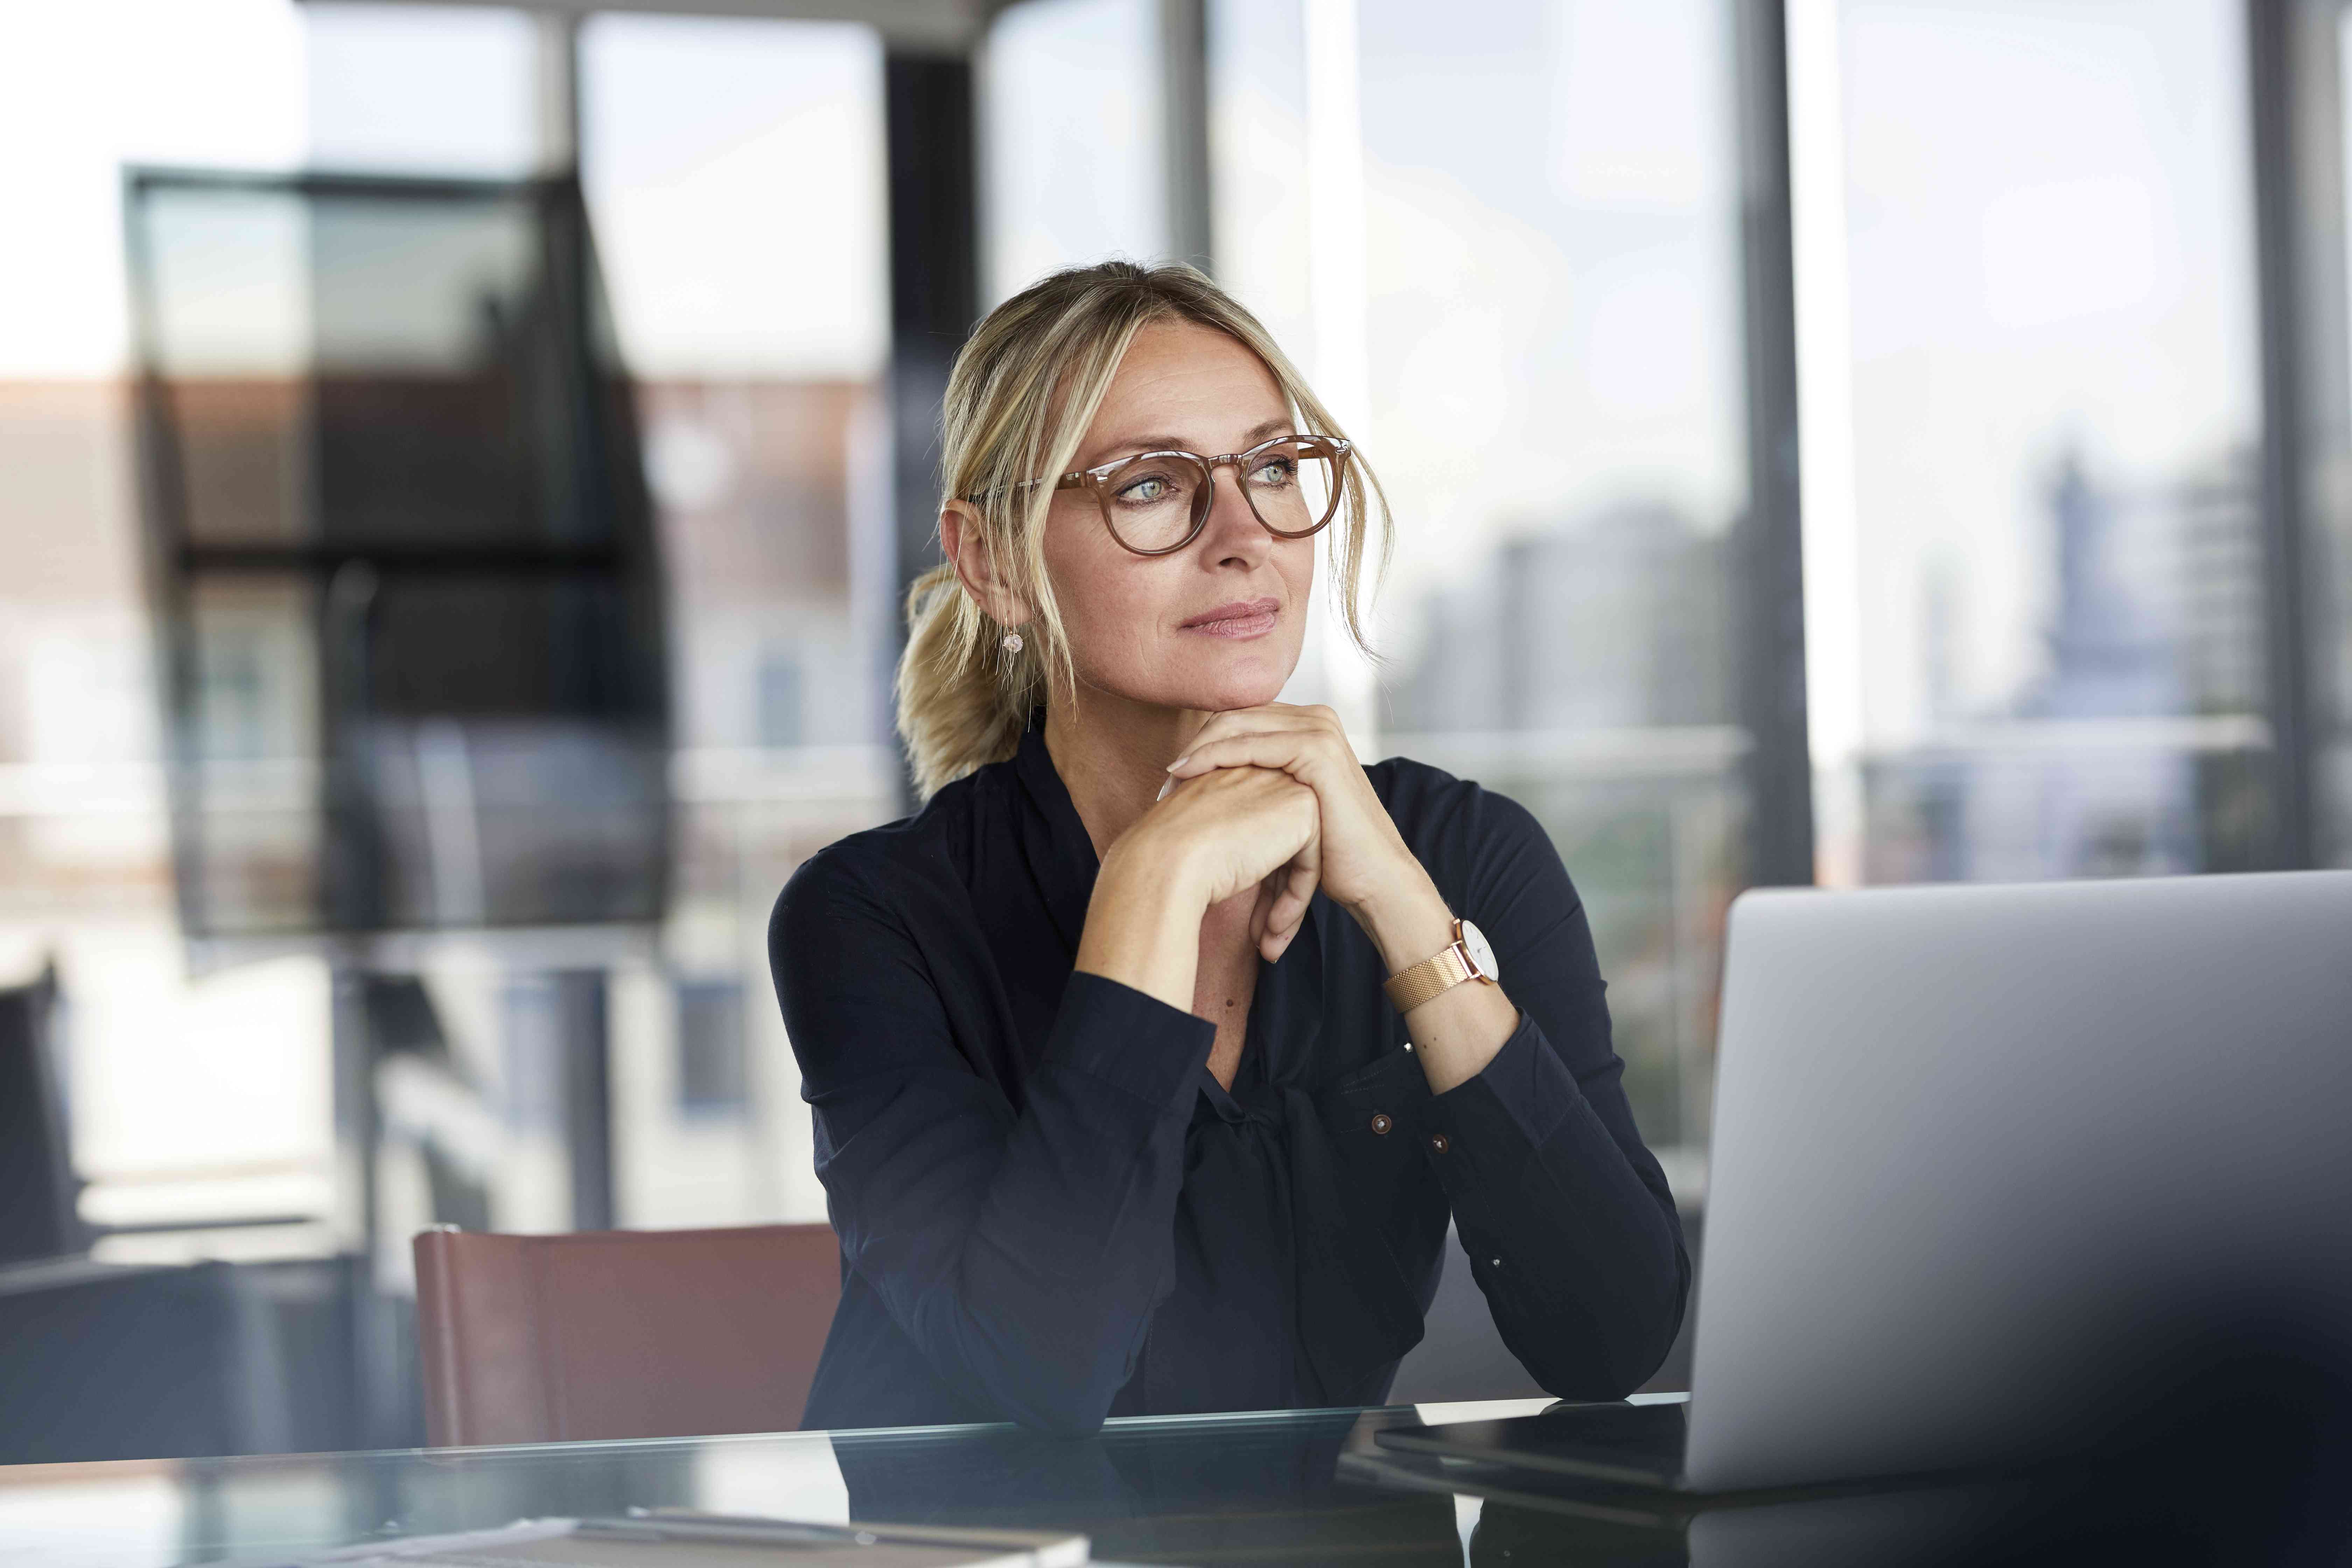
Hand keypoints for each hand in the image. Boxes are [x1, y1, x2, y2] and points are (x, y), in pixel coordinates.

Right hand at [1079, 765, 1317, 1010]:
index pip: (1258, 832)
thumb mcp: (1198, 844)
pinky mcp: (1303, 807)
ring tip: (1269, 943)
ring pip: (1300, 856)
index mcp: (1231, 779)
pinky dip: (1296, 899)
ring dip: (1287, 904)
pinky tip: (1273, 929)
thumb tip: (1237, 869)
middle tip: (1264, 936)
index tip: (1250, 920)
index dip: (1259, 880)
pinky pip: (1310, 862)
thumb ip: (1227, 843)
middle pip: (1283, 844)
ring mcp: (1283, 786)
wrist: (1167, 860)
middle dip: (1277, 896)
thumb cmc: (1167, 859)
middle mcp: (1259, 775)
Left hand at [1158, 704, 1427, 961]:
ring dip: (1198, 751)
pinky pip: (1250, 745)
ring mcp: (1319, 730)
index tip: (1171, 778)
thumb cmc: (1329, 853)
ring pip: (1236, 725)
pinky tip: (1188, 777)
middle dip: (1195, 745)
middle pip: (1234, 716)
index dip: (1202, 742)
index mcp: (1307, 725)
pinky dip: (1214, 758)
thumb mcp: (1286, 808)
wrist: (1373, 879)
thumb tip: (1204, 784)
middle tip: (1164, 781)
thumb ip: (1257, 784)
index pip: (1240, 719)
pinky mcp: (1316, 751)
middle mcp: (1315, 719)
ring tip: (1169, 783)